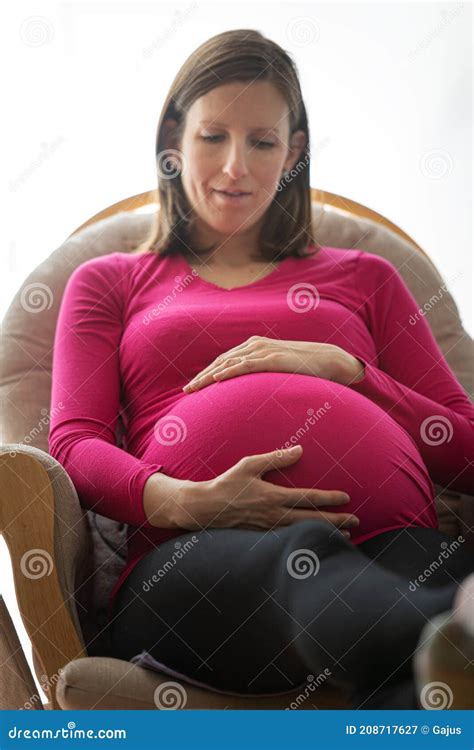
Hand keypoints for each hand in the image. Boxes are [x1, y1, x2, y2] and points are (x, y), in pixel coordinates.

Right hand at [172, 445, 359, 535]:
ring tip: (346, 535)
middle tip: (356, 521)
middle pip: (312, 520)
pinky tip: (317, 540)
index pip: (308, 498)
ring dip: (326, 533)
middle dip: (336, 521)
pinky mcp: (264, 536)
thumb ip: (276, 457)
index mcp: (273, 497)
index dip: (329, 498)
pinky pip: (292, 539)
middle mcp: (275, 515)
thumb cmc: (227, 483)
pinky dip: (308, 540)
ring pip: (305, 533)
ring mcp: (270, 528)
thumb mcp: (249, 464)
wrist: (206, 508)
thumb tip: (300, 450)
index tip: (346, 497)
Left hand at [182, 335, 364, 391]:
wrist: (327, 360)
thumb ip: (264, 373)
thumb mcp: (278, 369)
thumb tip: (254, 389)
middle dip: (202, 376)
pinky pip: (244, 365)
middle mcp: (254, 345)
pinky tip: (215, 380)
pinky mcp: (271, 358)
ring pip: (228, 363)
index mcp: (254, 347)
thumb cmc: (303, 368)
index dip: (207, 373)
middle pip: (221, 361)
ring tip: (194, 388)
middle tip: (187, 390)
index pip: (224, 361)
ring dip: (208, 376)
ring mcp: (262, 350)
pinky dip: (227, 372)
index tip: (194, 386)